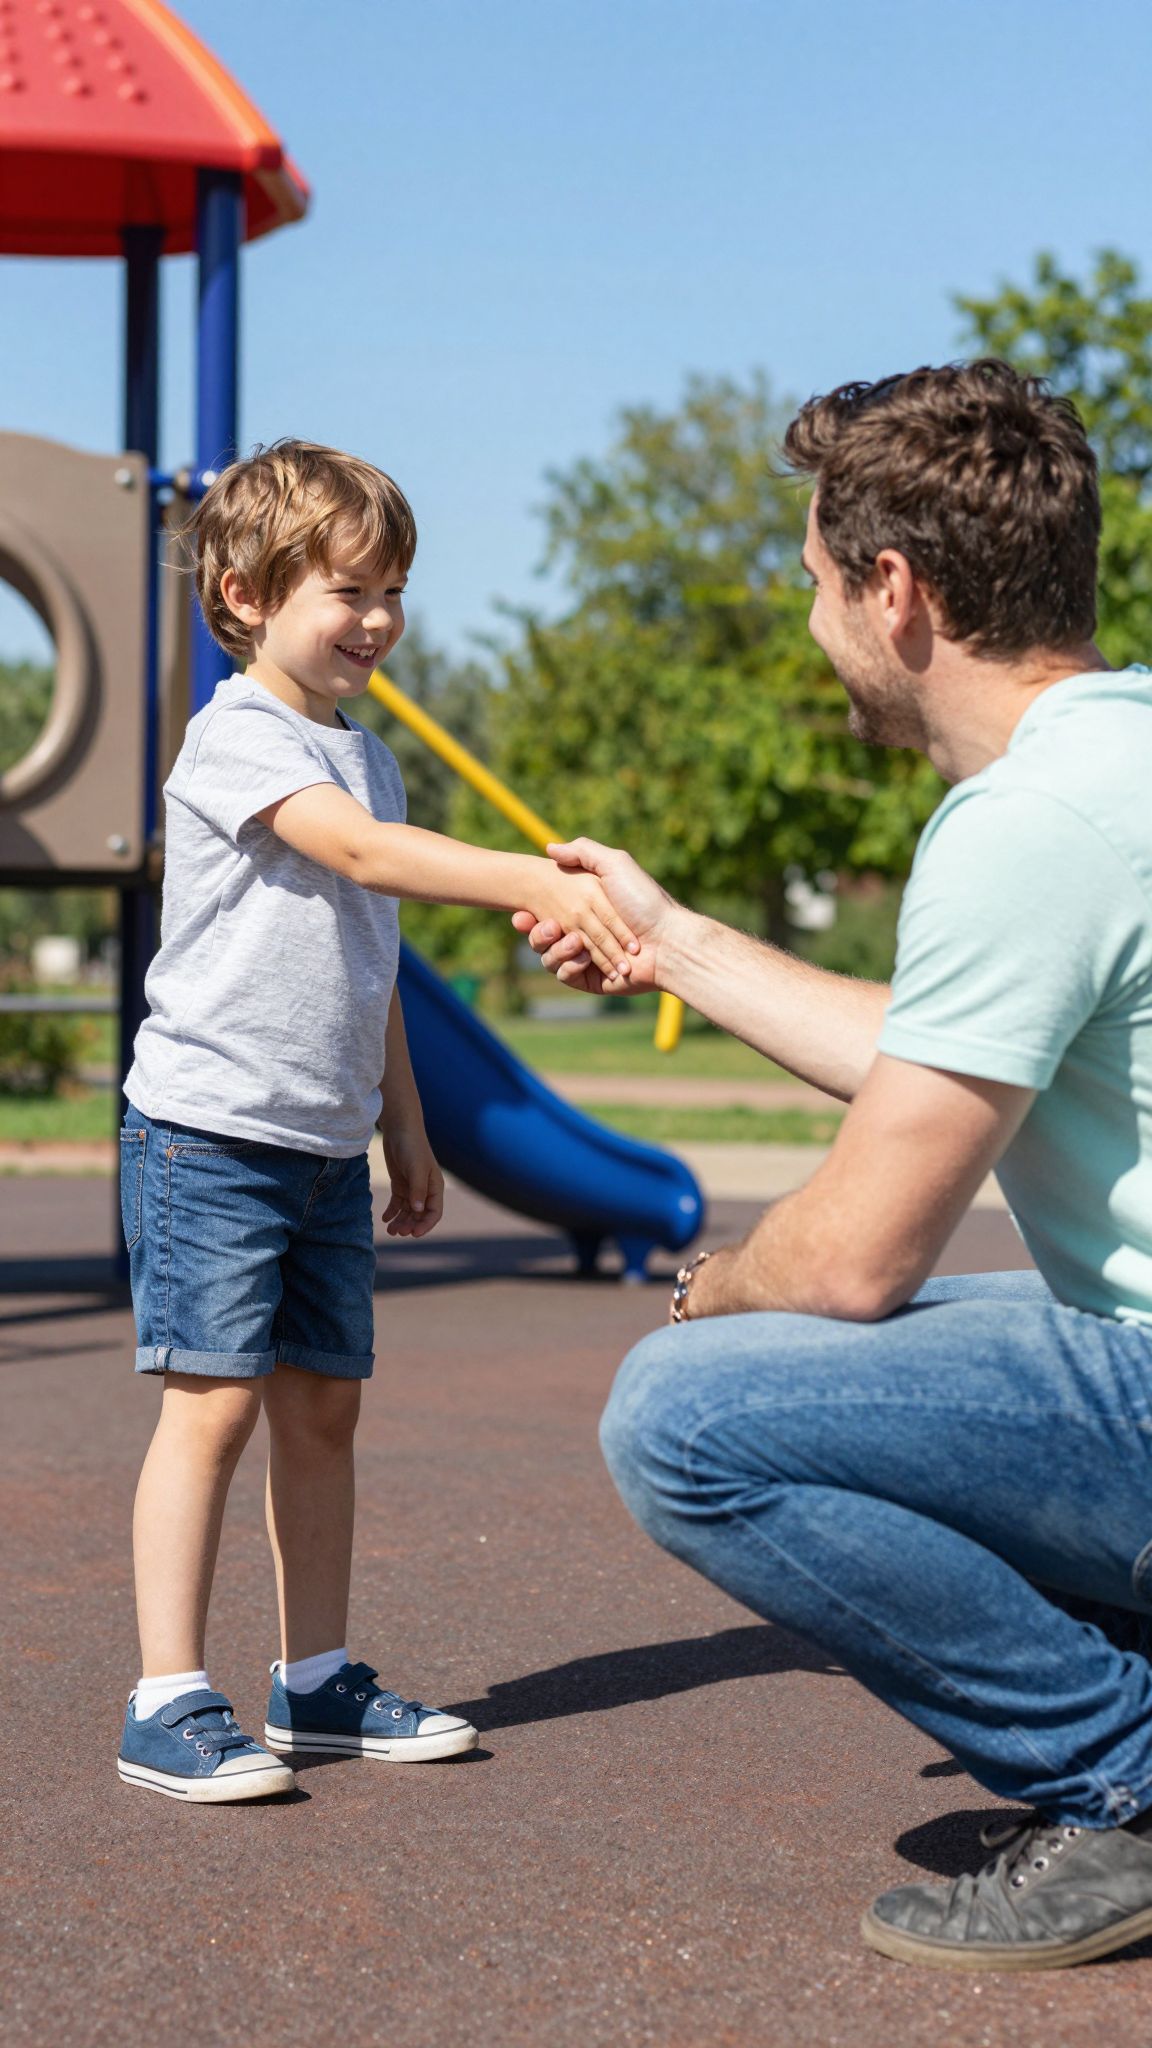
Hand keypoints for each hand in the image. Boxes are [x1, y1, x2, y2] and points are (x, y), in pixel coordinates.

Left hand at [380, 1120, 444, 1237]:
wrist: (400, 1129)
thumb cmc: (412, 1147)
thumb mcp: (415, 1168)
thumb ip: (417, 1190)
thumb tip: (418, 1211)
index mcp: (435, 1187)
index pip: (434, 1212)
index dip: (425, 1225)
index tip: (414, 1234)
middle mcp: (425, 1190)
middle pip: (419, 1215)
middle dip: (410, 1225)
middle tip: (397, 1232)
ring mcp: (412, 1188)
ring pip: (408, 1211)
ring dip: (400, 1221)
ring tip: (390, 1230)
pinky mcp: (400, 1184)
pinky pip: (397, 1203)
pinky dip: (392, 1212)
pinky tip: (385, 1218)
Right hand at [512, 840, 674, 995]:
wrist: (666, 939)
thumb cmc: (643, 900)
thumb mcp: (615, 864)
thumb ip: (583, 852)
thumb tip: (549, 847)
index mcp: (586, 908)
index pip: (547, 911)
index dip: (529, 915)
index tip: (520, 912)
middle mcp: (584, 933)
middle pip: (542, 937)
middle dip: (536, 933)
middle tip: (546, 926)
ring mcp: (586, 958)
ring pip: (549, 957)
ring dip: (554, 948)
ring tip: (572, 940)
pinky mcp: (590, 979)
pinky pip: (564, 974)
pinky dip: (569, 964)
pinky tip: (582, 957)